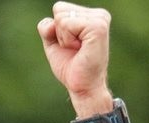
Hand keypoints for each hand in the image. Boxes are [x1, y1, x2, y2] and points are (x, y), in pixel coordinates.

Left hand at [37, 3, 113, 117]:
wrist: (82, 87)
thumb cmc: (70, 67)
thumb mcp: (54, 43)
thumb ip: (48, 27)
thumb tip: (51, 23)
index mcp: (91, 15)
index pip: (59, 8)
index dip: (57, 30)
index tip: (71, 45)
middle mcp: (98, 14)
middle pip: (59, 9)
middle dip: (59, 33)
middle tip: (74, 48)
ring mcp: (100, 19)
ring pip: (61, 18)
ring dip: (64, 38)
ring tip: (78, 49)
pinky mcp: (98, 27)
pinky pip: (66, 24)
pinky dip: (67, 40)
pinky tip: (80, 49)